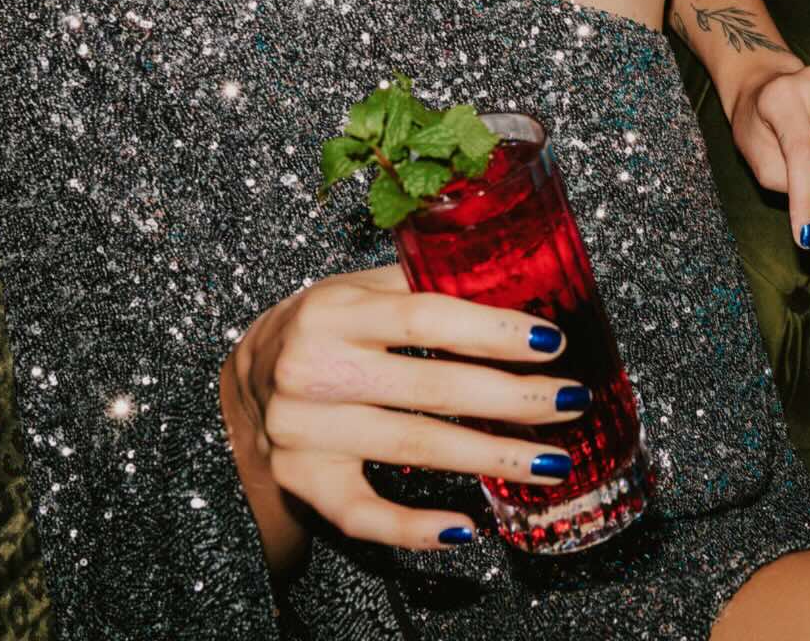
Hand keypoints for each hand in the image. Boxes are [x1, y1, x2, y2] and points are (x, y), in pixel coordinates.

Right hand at [220, 264, 586, 570]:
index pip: (426, 317)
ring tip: (551, 460)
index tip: (550, 341)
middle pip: (432, 386)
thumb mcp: (358, 288)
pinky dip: (417, 527)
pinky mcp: (305, 482)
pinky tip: (469, 526)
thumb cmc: (321, 327)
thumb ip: (424, 283)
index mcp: (335, 309)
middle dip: (512, 396)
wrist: (239, 385)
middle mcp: (315, 369)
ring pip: (414, 446)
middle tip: (570, 401)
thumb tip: (515, 282)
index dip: (492, 330)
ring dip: (491, 455)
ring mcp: (306, 432)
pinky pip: (366, 514)